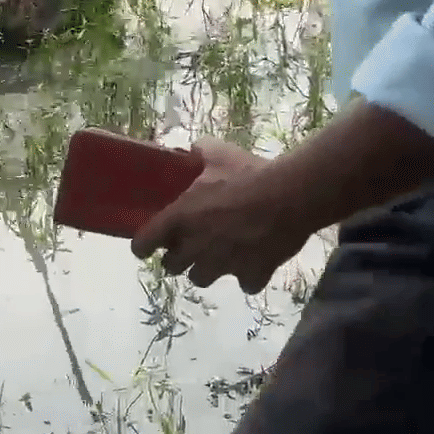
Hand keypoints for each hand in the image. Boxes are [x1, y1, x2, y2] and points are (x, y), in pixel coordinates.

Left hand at [131, 137, 305, 293]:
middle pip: (171, 267)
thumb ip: (200, 153)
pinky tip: (255, 261)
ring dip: (206, 269)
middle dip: (176, 258)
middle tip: (188, 245)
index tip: (148, 245)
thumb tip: (195, 149)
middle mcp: (195, 248)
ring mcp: (223, 266)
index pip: (143, 244)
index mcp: (179, 218)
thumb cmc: (248, 174)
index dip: (143, 245)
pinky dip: (248, 275)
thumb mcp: (219, 154)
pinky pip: (244, 284)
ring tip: (219, 255)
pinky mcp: (251, 276)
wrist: (290, 196)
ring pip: (201, 280)